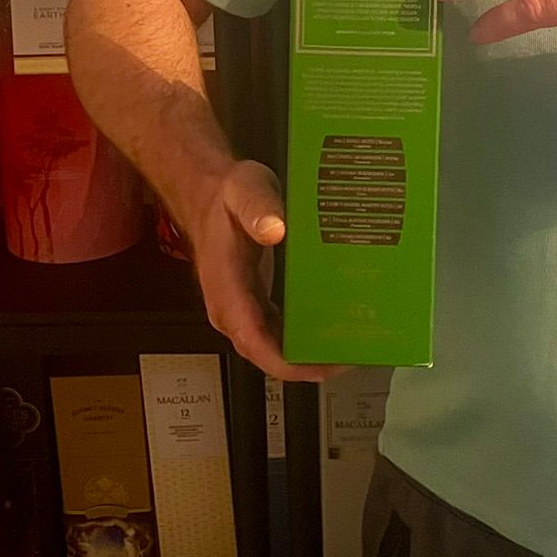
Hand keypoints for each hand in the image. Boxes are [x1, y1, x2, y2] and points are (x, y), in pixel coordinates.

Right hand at [183, 159, 345, 382]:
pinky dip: (300, 340)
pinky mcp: (251, 305)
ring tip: (347, 350)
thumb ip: (258, 208)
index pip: (253, 339)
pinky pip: (275, 334)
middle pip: (266, 354)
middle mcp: (230, 307)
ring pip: (271, 348)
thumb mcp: (244, 190)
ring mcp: (240, 309)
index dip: (287, 362)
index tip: (321, 365)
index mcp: (226, 287)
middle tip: (350, 357)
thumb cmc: (225, 195)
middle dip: (307, 365)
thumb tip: (274, 230)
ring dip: (306, 356)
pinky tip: (328, 334)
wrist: (206, 194)